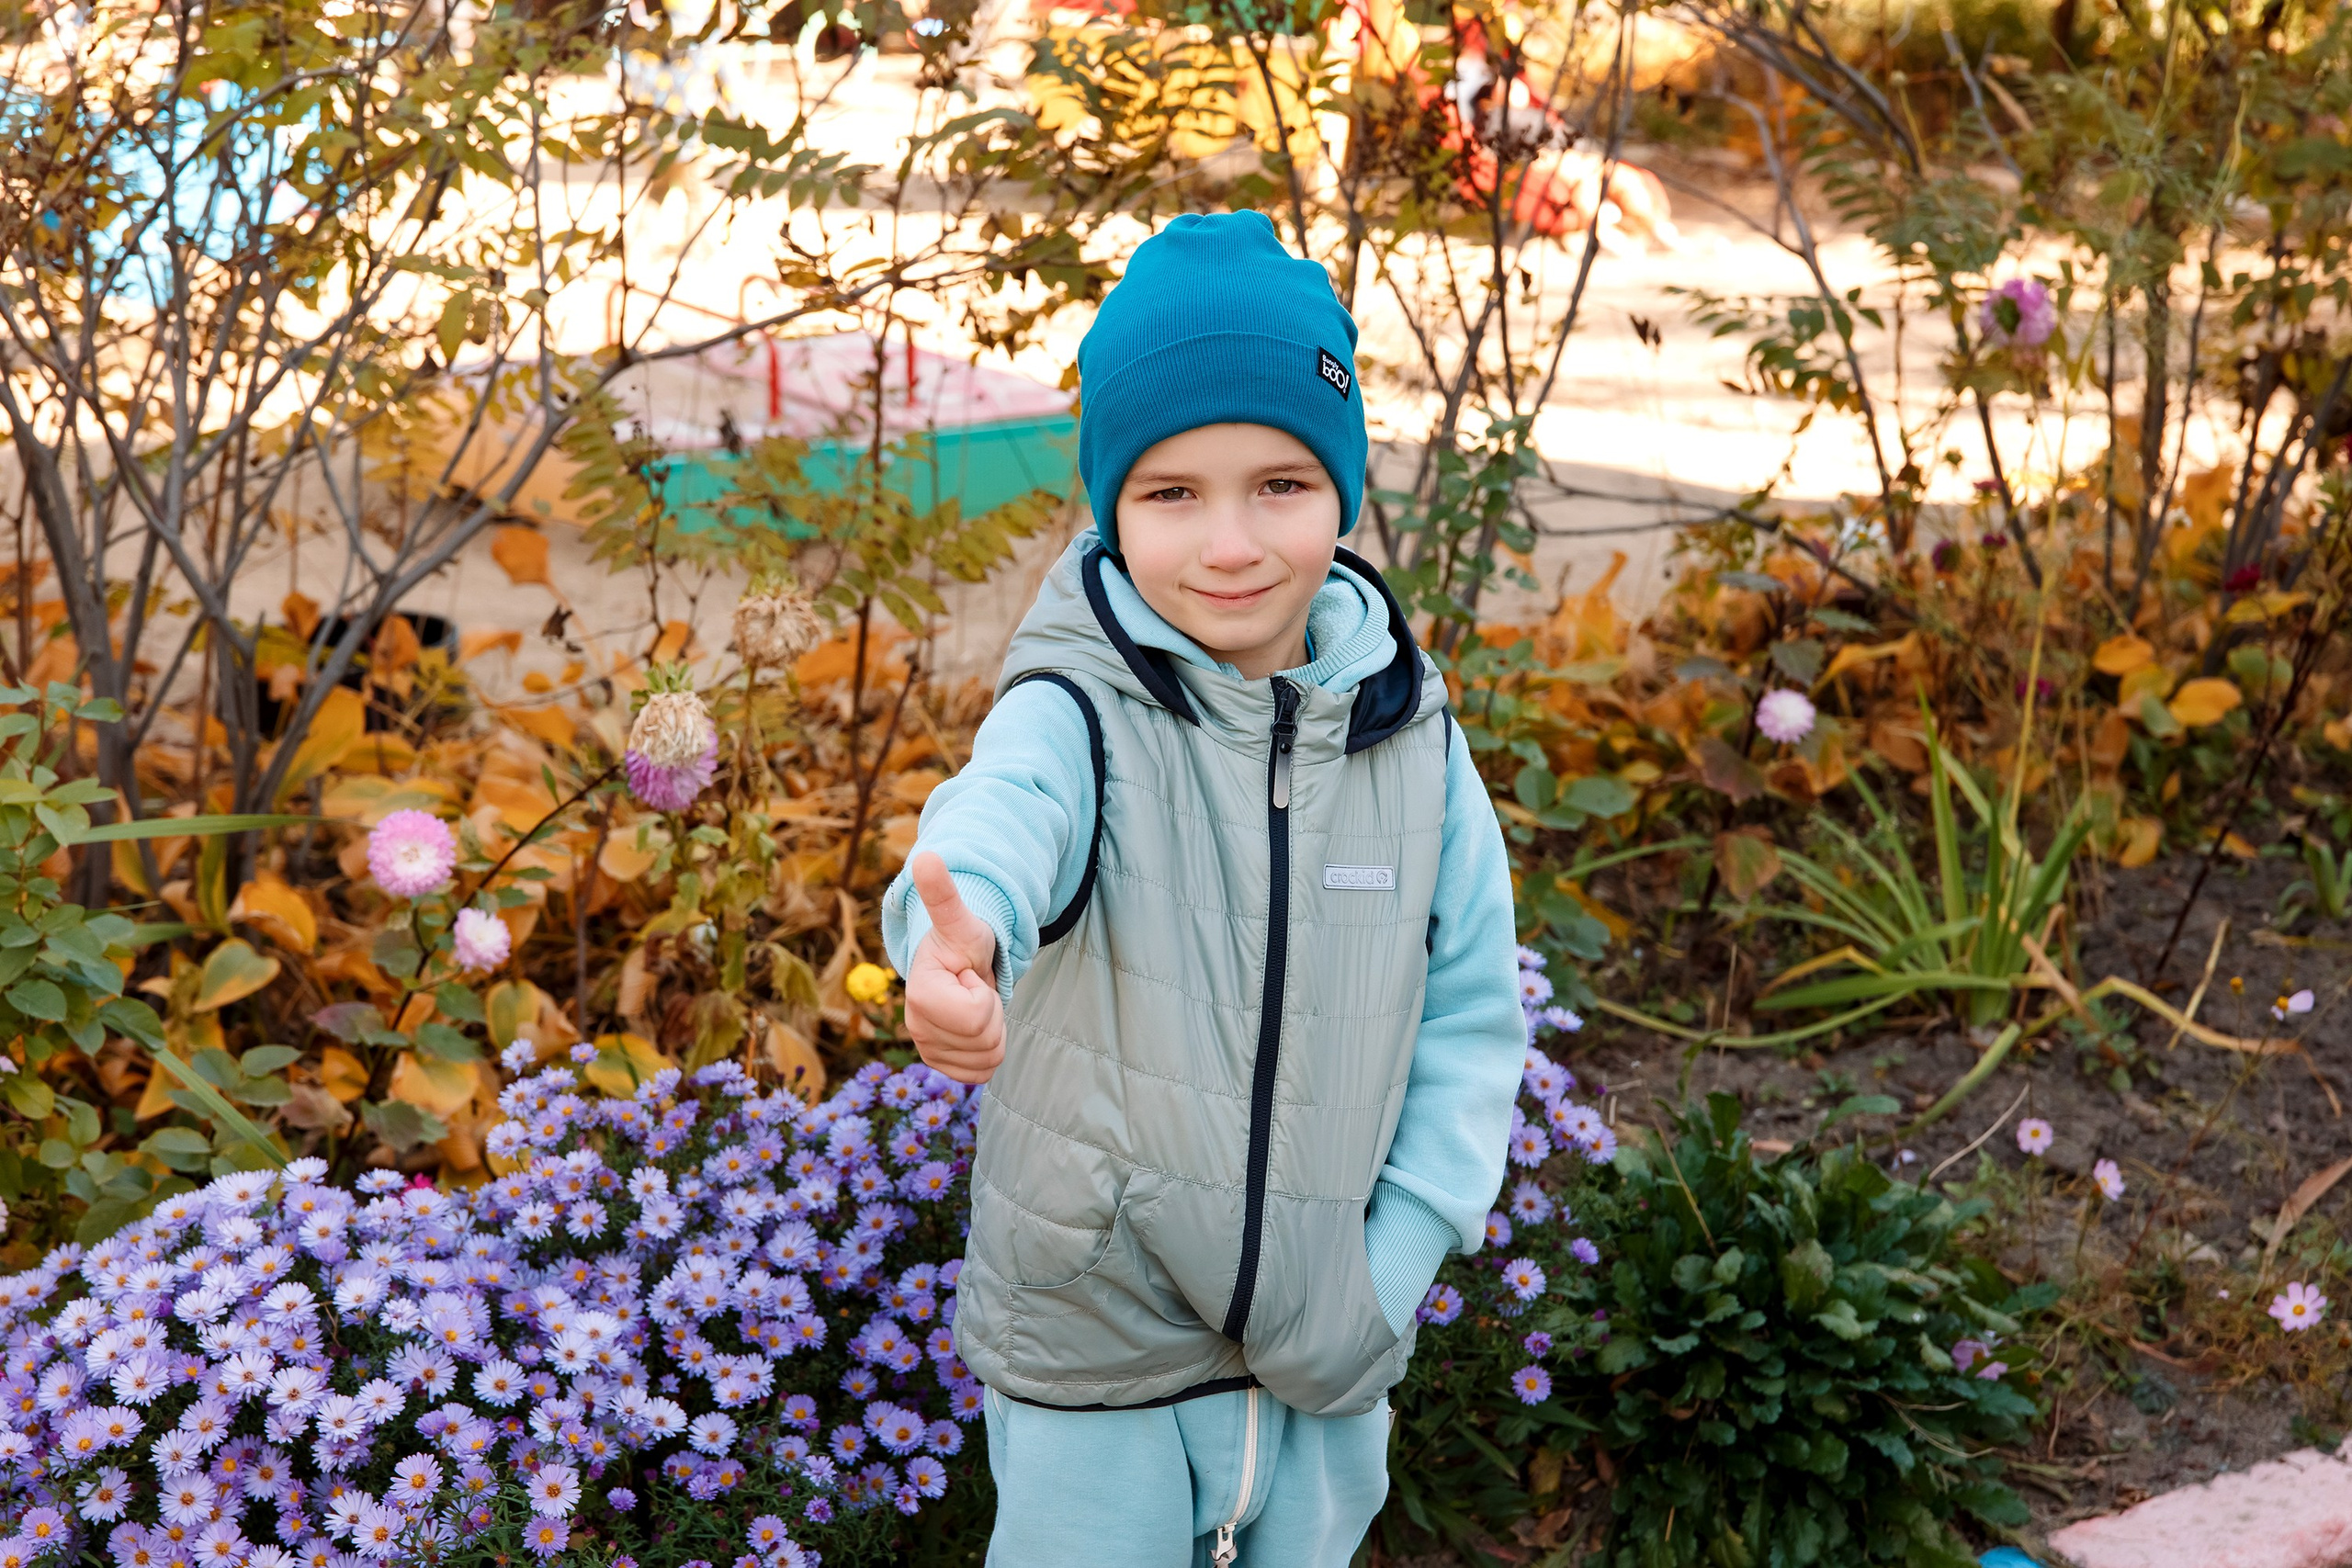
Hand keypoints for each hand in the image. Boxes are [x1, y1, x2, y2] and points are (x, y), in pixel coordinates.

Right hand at [904, 852, 1004, 1083]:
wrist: (956, 964)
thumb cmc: (960, 941)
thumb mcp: (959, 919)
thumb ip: (943, 894)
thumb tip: (926, 856)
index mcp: (919, 994)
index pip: (977, 1016)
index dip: (983, 993)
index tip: (967, 975)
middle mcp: (915, 1027)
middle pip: (986, 1040)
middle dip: (992, 1012)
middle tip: (974, 988)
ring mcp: (927, 1050)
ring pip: (988, 1059)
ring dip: (992, 1031)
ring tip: (975, 1003)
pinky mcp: (941, 1066)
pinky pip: (982, 1074)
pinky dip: (988, 1052)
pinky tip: (975, 1026)